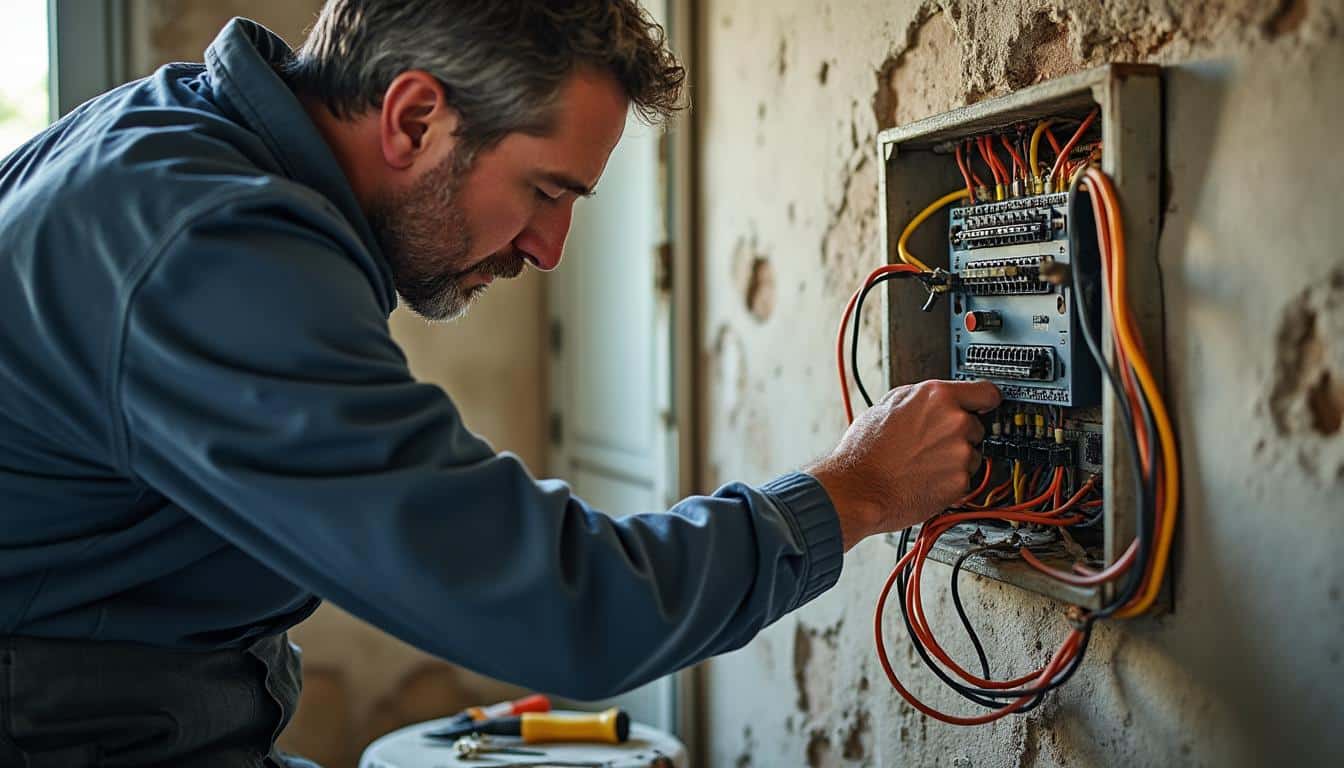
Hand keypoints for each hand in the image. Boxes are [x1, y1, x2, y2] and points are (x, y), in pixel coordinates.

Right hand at [808, 379, 1000, 549]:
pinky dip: (950, 481)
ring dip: (956, 459)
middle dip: (960, 434)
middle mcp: (955, 421)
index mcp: (937, 396)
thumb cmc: (865, 450)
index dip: (984, 401)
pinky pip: (965, 478)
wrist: (859, 488)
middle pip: (977, 425)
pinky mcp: (961, 482)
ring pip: (972, 453)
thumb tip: (934, 399)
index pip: (987, 392)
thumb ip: (921, 398)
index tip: (985, 406)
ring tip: (923, 463)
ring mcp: (961, 452)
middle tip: (931, 444)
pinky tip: (925, 479)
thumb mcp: (887, 404)